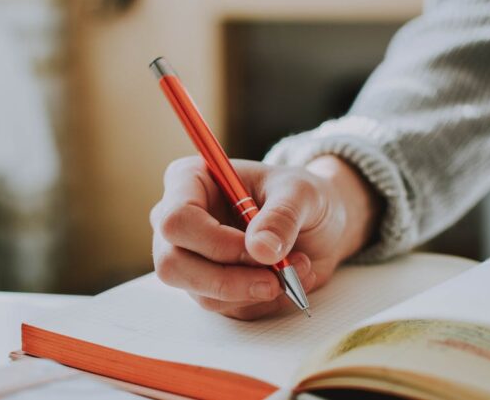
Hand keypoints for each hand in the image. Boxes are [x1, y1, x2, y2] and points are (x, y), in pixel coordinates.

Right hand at [150, 155, 381, 319]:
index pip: (176, 220)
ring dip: (254, 290)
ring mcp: (189, 258)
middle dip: (228, 279)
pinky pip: (226, 308)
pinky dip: (262, 300)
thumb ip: (282, 216)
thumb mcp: (302, 193)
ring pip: (201, 293)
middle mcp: (179, 222)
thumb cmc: (300, 196)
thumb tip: (261, 250)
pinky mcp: (208, 287)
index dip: (215, 242)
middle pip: (173, 264)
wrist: (316, 222)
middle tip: (275, 279)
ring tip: (296, 267)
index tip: (260, 249)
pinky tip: (288, 279)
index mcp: (189, 181)